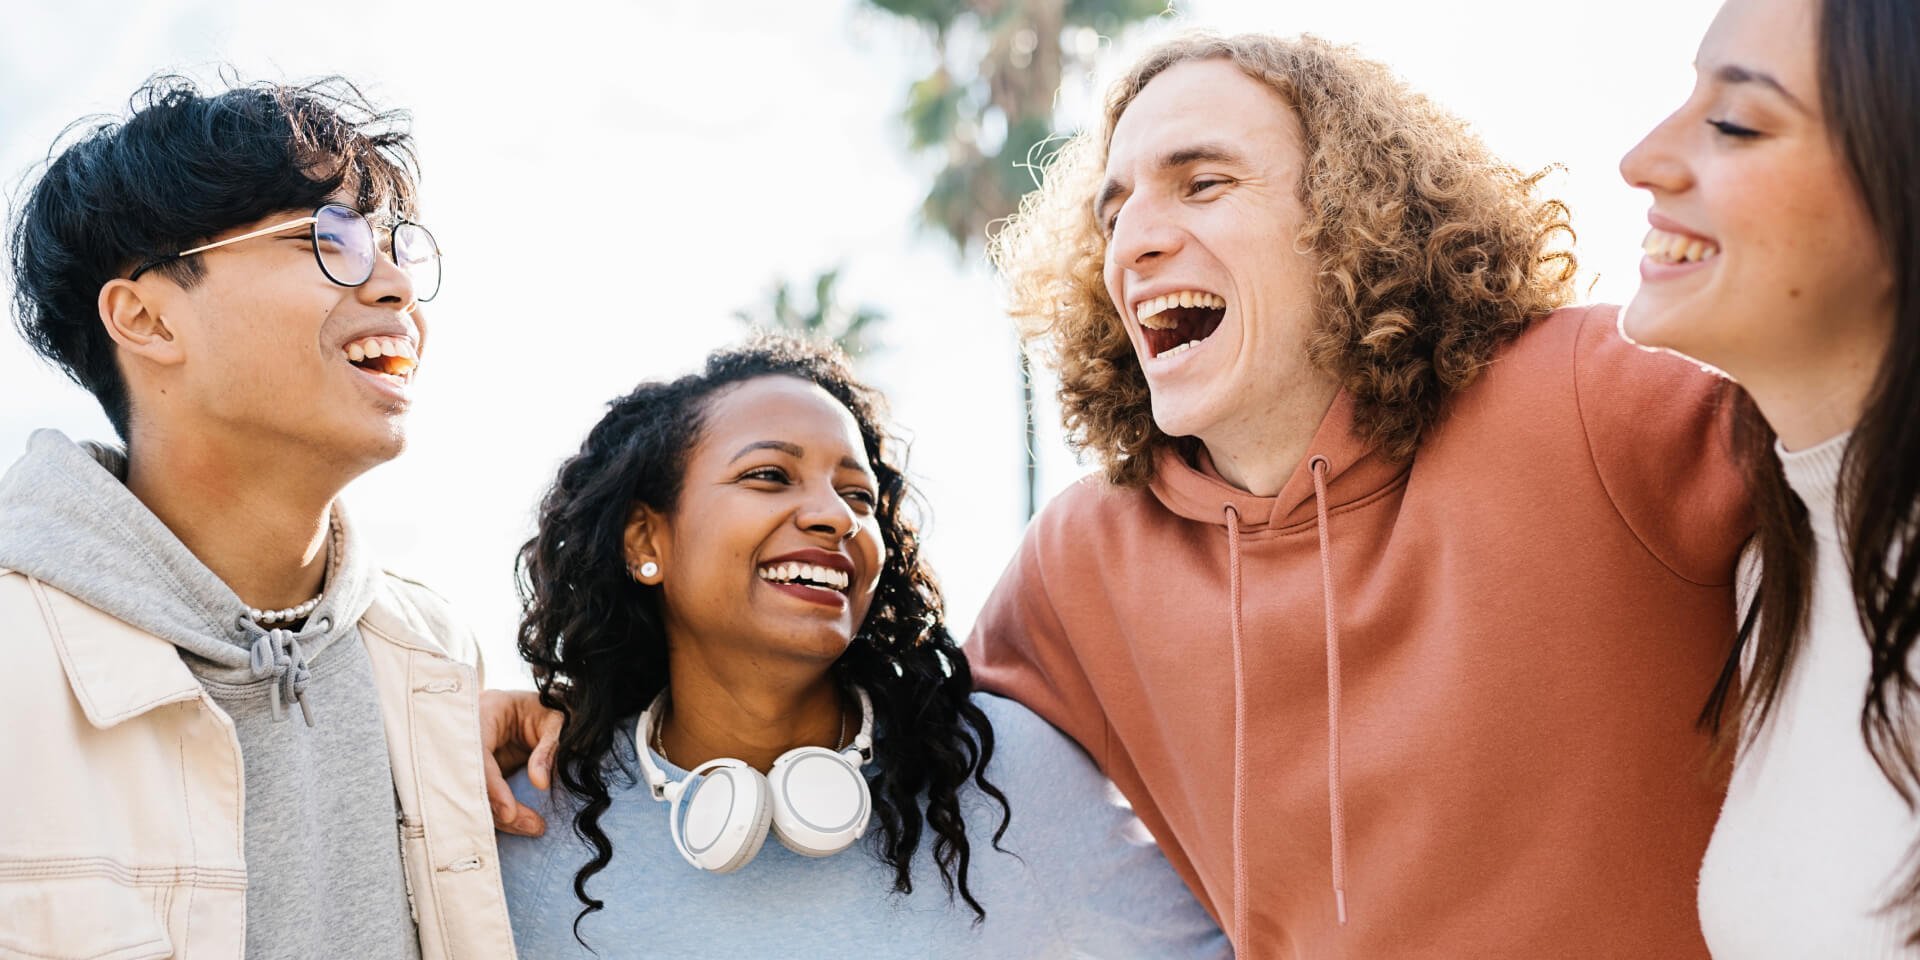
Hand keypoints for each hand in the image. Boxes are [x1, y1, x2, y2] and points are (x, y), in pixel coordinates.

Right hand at [479, 689, 562, 836]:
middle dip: (497, 809)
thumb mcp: (555, 719)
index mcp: (483, 714)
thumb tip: (540, 784)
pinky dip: (498, 815)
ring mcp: (471, 758)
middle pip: (471, 780)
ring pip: (473, 794)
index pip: (477, 754)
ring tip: (534, 827)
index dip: (491, 786)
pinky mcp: (478, 774)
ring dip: (500, 817)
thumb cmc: (546, 707)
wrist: (539, 707)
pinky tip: (520, 826)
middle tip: (529, 825)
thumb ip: (549, 747)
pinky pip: (482, 798)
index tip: (509, 812)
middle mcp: (469, 737)